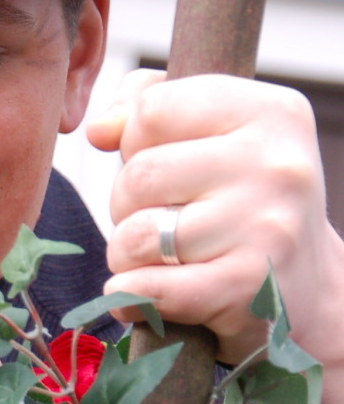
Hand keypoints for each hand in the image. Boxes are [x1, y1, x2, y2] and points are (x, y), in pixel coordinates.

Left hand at [87, 70, 343, 403]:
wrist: (304, 292)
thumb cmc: (241, 204)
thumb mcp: (214, 136)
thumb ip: (149, 107)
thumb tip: (100, 129)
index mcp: (272, 113)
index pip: (152, 110)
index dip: (133, 144)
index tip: (159, 169)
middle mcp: (276, 165)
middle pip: (139, 175)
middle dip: (125, 205)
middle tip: (155, 222)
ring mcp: (265, 228)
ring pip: (136, 235)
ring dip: (126, 255)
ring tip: (156, 259)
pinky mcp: (247, 289)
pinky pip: (151, 289)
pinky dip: (129, 296)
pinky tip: (139, 295)